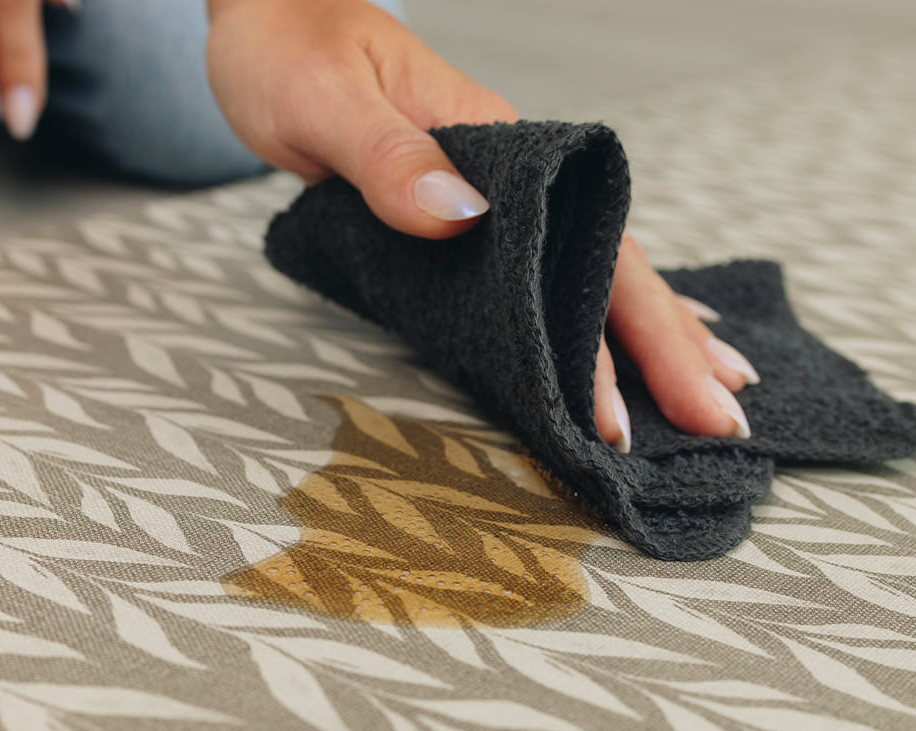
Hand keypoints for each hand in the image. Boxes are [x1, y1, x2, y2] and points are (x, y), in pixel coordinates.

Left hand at [208, 0, 758, 449]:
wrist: (276, 20)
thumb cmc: (295, 53)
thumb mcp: (329, 102)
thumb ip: (390, 159)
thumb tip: (462, 218)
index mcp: (500, 148)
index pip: (580, 253)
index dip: (608, 339)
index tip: (625, 414)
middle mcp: (518, 177)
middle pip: (613, 268)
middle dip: (668, 351)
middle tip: (723, 420)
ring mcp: (505, 196)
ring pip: (596, 272)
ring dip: (656, 335)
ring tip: (711, 388)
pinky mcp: (476, 216)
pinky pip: (552, 270)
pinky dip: (599, 313)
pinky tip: (630, 342)